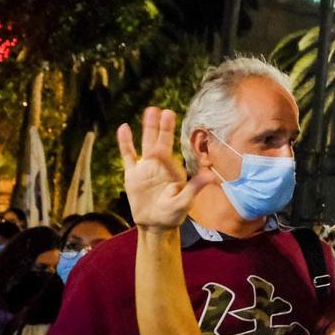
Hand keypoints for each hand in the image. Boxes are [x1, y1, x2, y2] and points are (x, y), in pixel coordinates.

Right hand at [116, 106, 215, 230]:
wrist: (155, 225)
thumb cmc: (173, 214)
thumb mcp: (185, 202)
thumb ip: (194, 188)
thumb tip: (210, 176)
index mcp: (172, 169)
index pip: (168, 149)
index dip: (167, 134)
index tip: (168, 119)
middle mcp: (159, 165)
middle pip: (158, 141)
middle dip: (160, 127)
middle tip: (162, 109)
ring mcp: (145, 168)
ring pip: (145, 144)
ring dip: (147, 129)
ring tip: (149, 111)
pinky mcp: (132, 175)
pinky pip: (128, 156)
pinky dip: (126, 143)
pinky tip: (124, 128)